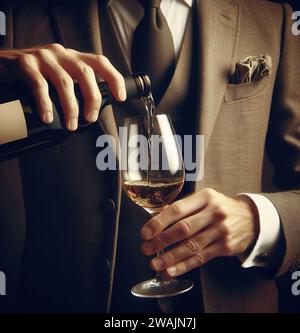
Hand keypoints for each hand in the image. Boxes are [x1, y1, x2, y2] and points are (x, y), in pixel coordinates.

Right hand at [0, 44, 125, 130]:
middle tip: (90, 118)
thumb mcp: (59, 75)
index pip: (100, 62)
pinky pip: (39, 85)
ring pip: (65, 81)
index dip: (114, 78)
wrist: (3, 65)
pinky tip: (49, 117)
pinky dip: (46, 103)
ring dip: (71, 106)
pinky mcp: (25, 63)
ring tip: (71, 124)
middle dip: (92, 98)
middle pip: (86, 73)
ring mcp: (43, 57)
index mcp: (73, 57)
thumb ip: (74, 85)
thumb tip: (91, 111)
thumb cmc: (35, 74)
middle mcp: (61, 54)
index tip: (120, 97)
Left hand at [141, 188, 259, 277]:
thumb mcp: (204, 199)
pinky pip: (201, 258)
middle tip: (146, 248)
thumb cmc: (219, 207)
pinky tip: (171, 270)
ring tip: (155, 264)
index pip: (177, 209)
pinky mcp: (225, 247)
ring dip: (170, 257)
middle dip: (161, 241)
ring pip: (191, 246)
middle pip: (183, 229)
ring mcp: (221, 231)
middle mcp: (214, 213)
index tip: (145, 232)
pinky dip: (185, 266)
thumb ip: (183, 207)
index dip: (159, 222)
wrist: (251, 218)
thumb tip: (156, 217)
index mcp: (205, 197)